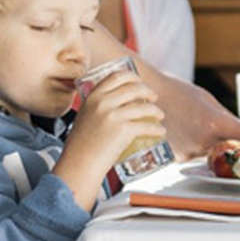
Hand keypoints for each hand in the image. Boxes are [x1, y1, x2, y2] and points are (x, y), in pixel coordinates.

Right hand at [55, 69, 165, 209]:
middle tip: (153, 98)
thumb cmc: (82, 144)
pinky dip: (157, 128)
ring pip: (144, 107)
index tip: (140, 82)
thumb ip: (99, 106)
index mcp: (93, 96)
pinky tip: (160, 131)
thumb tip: (119, 101)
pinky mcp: (123, 130)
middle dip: (148, 91)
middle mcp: (103, 102)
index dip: (133, 77)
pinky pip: (146, 125)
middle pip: (134, 88)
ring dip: (156, 111)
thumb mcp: (86, 116)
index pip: (116, 76)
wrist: (79, 164)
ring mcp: (113, 115)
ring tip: (159, 115)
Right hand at [146, 73, 239, 158]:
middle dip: (238, 146)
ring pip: (212, 155)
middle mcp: (203, 141)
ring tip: (201, 130)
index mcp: (215, 123)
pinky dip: (196, 148)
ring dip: (214, 147)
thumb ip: (226, 119)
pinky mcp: (176, 158)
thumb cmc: (177, 93)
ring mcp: (188, 152)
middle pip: (231, 150)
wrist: (147, 95)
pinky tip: (188, 135)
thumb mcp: (208, 101)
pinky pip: (195, 156)